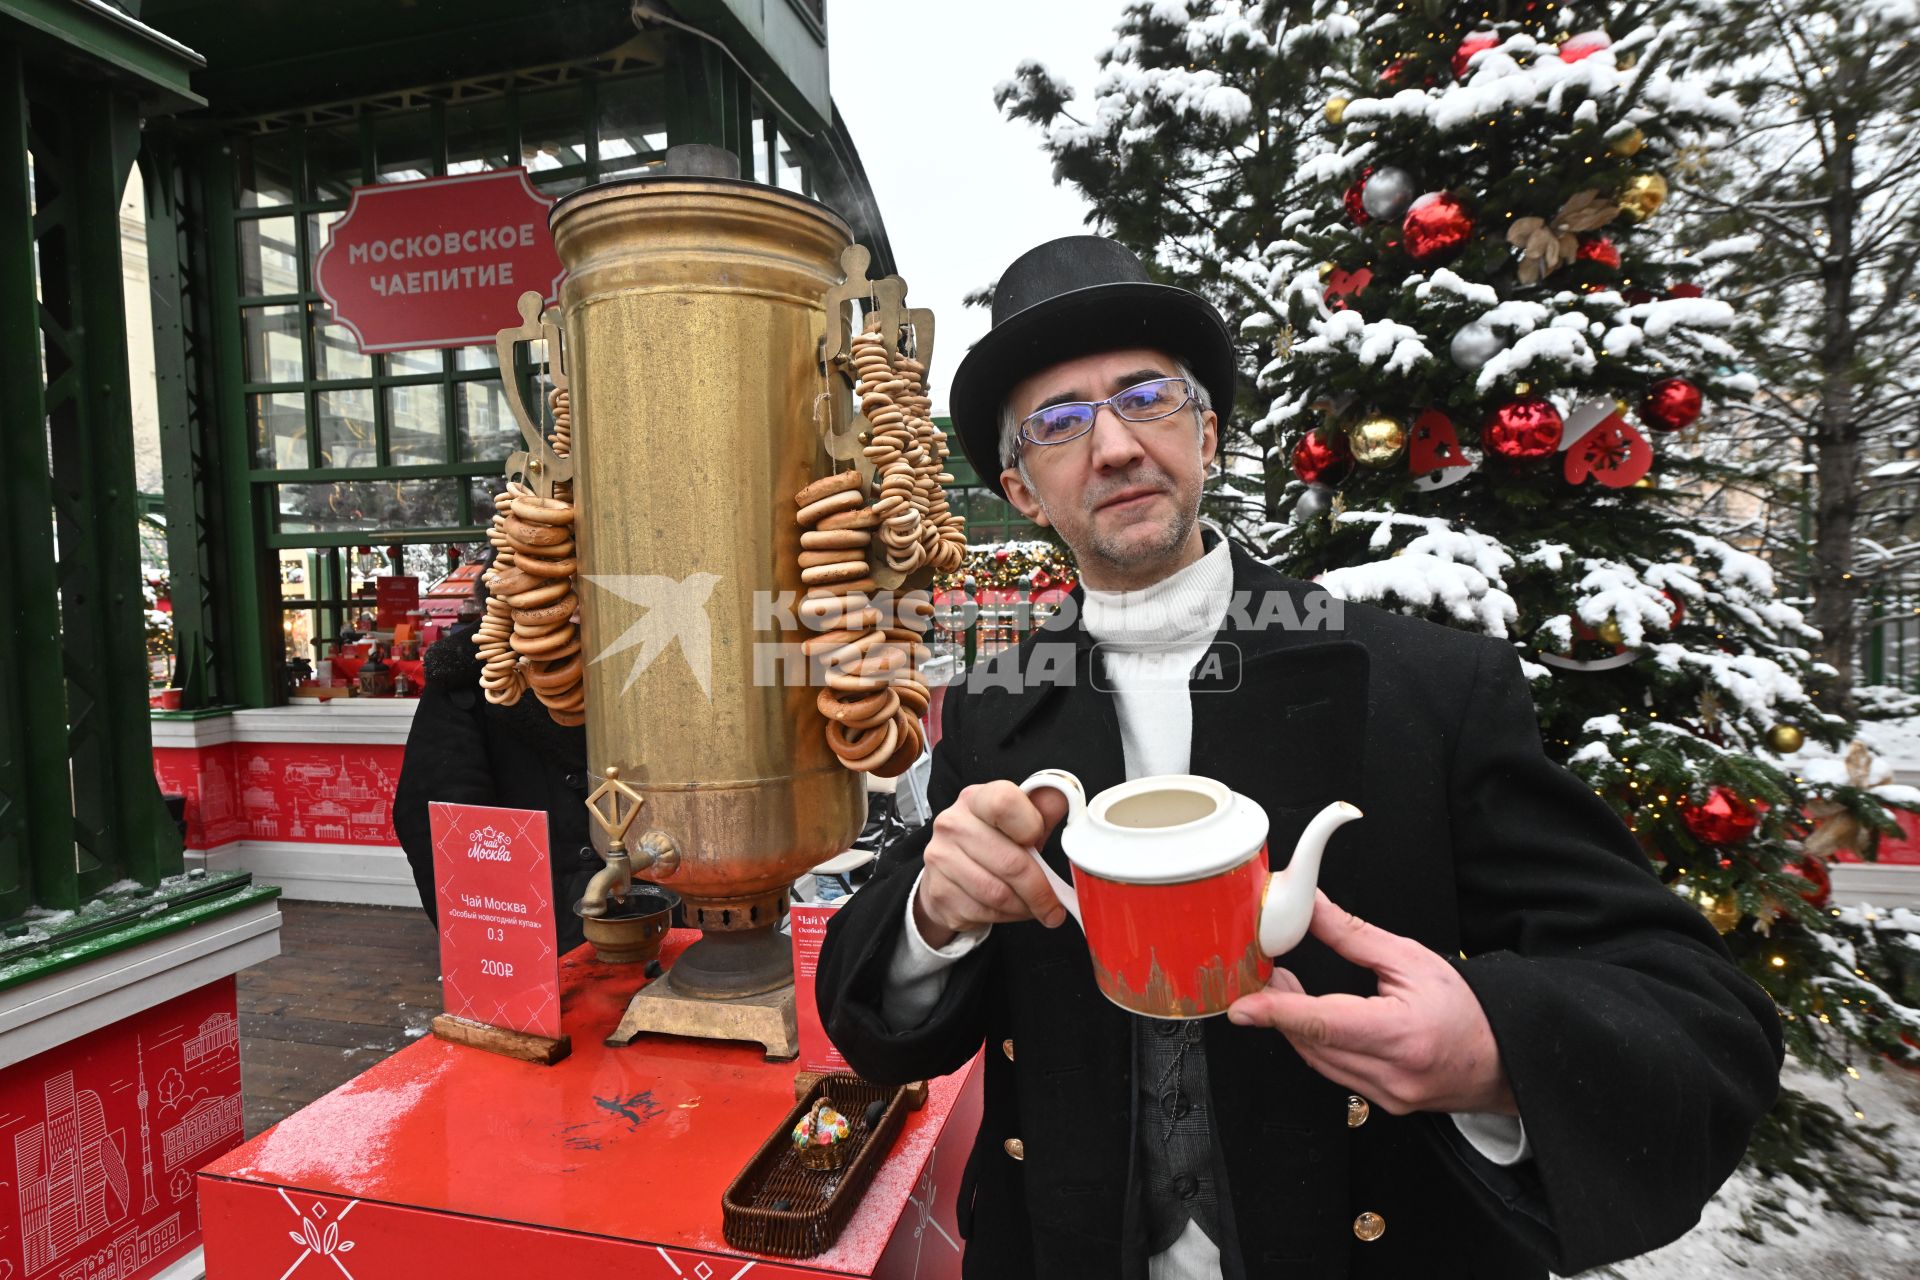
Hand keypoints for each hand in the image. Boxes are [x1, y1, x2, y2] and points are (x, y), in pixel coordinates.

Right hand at [911, 781, 1072, 947]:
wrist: (948, 872)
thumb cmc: (990, 844)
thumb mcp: (1018, 822)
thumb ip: (1043, 810)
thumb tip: (1066, 796)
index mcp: (976, 799)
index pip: (1005, 803)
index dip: (1031, 826)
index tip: (1038, 840)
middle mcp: (953, 824)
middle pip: (1010, 862)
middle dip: (1039, 890)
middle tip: (1053, 904)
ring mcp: (940, 858)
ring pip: (998, 894)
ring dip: (1023, 906)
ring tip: (1031, 905)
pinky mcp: (939, 892)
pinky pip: (983, 912)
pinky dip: (1004, 917)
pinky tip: (1008, 909)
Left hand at [1226, 890, 1516, 1116]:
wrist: (1505, 1058)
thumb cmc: (1469, 1009)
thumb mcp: (1411, 959)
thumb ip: (1353, 936)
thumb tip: (1310, 908)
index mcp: (1402, 1035)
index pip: (1324, 1024)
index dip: (1278, 1012)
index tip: (1244, 1005)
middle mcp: (1392, 1074)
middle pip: (1312, 1042)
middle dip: (1280, 1008)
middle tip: (1265, 972)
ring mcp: (1385, 1095)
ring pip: (1317, 1060)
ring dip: (1293, 1025)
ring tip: (1284, 988)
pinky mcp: (1381, 1103)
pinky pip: (1333, 1072)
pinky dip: (1315, 1044)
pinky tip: (1310, 1018)